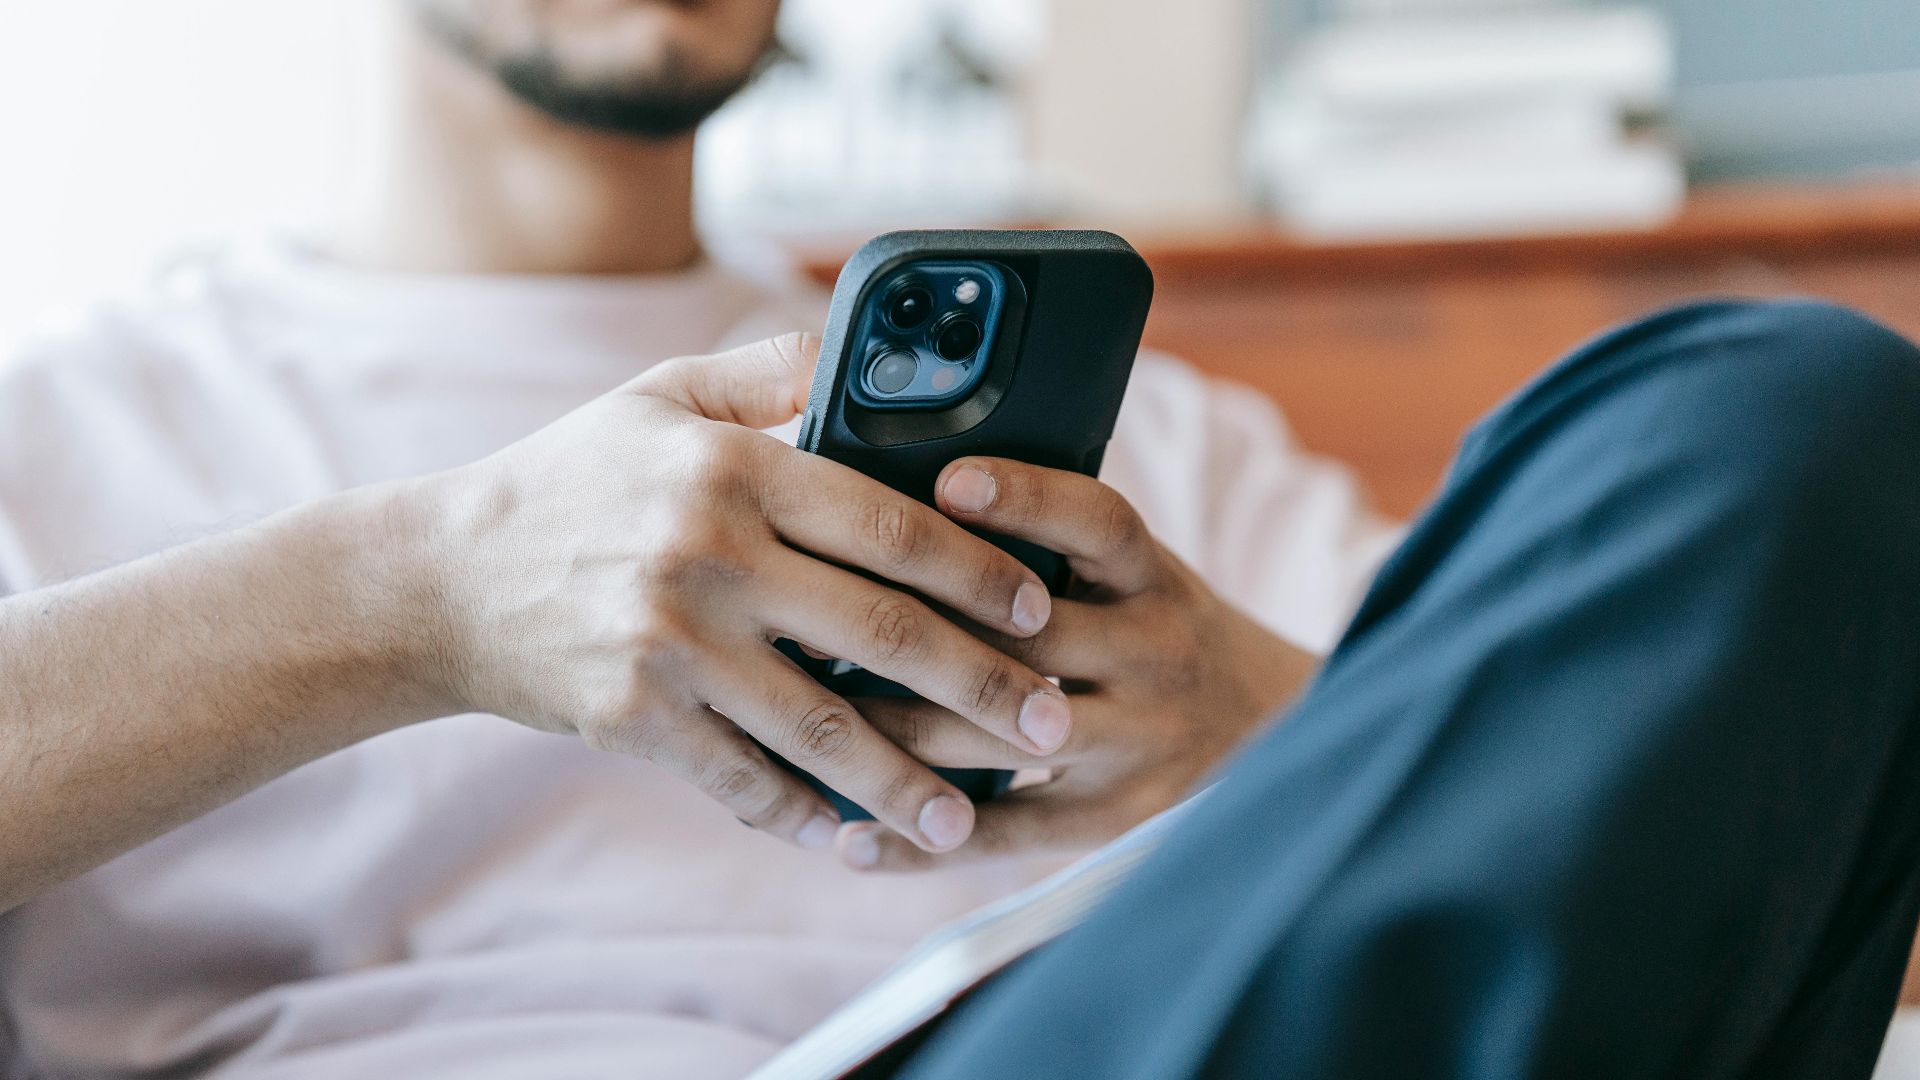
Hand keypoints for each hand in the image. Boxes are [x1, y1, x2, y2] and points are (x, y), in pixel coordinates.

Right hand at [417, 336, 1072, 853]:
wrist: (439, 579)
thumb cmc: (571, 478)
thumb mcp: (661, 396)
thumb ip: (771, 369)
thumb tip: (870, 350)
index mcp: (734, 467)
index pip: (893, 524)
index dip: (983, 571)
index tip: (1041, 608)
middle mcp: (709, 553)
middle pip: (883, 633)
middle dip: (985, 688)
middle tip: (1056, 727)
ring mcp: (670, 645)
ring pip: (824, 728)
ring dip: (911, 783)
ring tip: (973, 820)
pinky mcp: (634, 720)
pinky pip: (744, 781)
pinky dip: (807, 818)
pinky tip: (860, 842)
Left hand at [833, 457, 1320, 869]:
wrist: (1276, 729)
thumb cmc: (1161, 629)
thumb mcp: (1138, 573)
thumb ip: (1055, 544)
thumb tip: (917, 492)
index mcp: (1156, 579)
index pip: (1099, 523)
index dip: (1026, 497)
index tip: (945, 482)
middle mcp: (1155, 656)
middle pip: (1027, 641)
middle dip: (913, 631)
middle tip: (810, 615)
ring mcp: (1138, 744)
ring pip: (998, 740)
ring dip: (893, 732)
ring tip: (804, 716)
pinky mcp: (1116, 821)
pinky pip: (1007, 836)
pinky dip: (923, 842)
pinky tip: (849, 839)